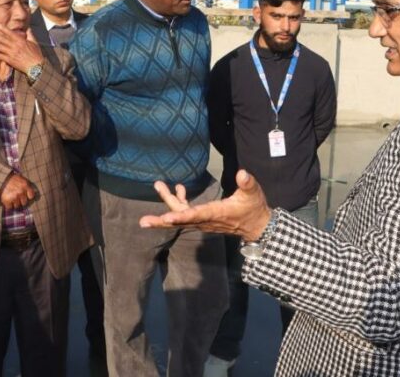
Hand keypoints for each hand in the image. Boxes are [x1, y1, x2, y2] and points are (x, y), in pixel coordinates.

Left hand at [0, 24, 43, 73]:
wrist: (36, 66)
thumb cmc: (36, 54)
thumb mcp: (34, 43)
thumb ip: (30, 35)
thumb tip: (28, 28)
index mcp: (21, 41)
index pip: (10, 33)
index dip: (3, 29)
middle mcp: (15, 46)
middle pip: (3, 39)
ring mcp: (12, 54)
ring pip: (0, 47)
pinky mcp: (11, 61)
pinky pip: (2, 57)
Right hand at [0, 173, 36, 209]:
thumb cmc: (10, 178)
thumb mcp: (20, 178)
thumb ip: (25, 185)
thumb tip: (29, 192)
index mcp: (25, 185)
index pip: (31, 196)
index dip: (28, 197)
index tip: (25, 197)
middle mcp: (21, 192)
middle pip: (24, 202)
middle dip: (20, 201)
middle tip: (17, 198)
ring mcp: (14, 197)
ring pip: (17, 206)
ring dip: (14, 204)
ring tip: (11, 199)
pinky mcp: (7, 201)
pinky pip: (9, 207)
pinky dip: (8, 205)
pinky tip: (7, 201)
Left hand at [139, 170, 271, 241]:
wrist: (255, 226)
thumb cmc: (253, 208)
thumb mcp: (253, 194)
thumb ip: (247, 183)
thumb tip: (242, 173)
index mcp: (217, 213)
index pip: (196, 215)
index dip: (180, 216)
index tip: (166, 217)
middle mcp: (206, 220)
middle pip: (180, 220)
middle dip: (162, 220)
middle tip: (143, 221)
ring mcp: (203, 220)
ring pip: (180, 215)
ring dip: (167, 202)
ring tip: (158, 185)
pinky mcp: (203, 218)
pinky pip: (186, 212)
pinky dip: (179, 201)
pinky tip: (179, 188)